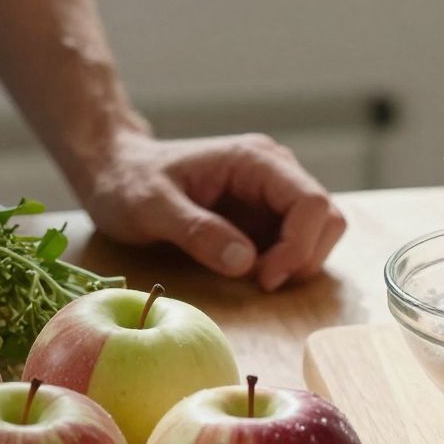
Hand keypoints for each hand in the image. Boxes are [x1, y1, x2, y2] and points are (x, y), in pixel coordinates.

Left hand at [78, 129, 346, 290]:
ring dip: (297, 262)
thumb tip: (246, 261)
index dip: (299, 246)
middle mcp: (274, 171)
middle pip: (327, 217)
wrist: (115, 170)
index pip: (312, 202)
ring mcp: (272, 193)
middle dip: (303, 257)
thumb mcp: (150, 207)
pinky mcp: (266, 214)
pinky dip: (285, 264)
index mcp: (254, 160)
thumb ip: (196, 231)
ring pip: (320, 231)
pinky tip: (249, 271)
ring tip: (253, 276)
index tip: (264, 279)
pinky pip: (298, 241)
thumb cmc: (127, 183)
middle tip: (261, 282)